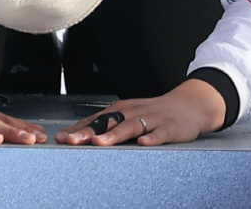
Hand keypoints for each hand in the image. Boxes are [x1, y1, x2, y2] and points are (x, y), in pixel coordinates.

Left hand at [55, 78, 225, 146]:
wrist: (189, 105)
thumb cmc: (154, 113)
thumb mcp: (129, 116)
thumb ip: (108, 126)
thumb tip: (79, 136)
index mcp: (122, 110)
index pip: (96, 119)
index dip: (78, 129)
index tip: (61, 139)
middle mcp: (134, 112)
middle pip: (109, 122)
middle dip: (89, 131)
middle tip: (72, 141)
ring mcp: (153, 119)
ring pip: (132, 126)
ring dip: (115, 135)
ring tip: (100, 143)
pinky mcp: (170, 128)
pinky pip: (160, 134)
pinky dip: (152, 139)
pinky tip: (144, 144)